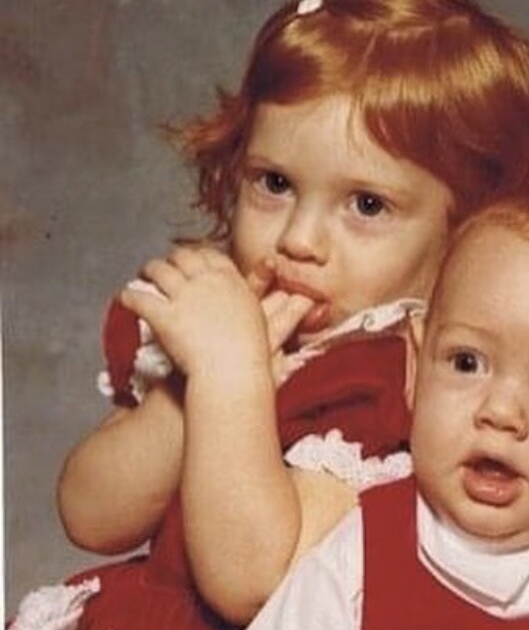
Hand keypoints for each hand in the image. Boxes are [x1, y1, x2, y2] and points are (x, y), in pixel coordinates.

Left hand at [121, 248, 310, 381]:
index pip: (212, 256)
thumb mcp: (271, 325)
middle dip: (172, 259)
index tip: (194, 259)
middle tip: (164, 264)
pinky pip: (139, 297)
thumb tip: (304, 301)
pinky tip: (124, 298)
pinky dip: (129, 296)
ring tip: (143, 276)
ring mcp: (184, 296)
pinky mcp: (163, 314)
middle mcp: (207, 281)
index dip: (200, 256)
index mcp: (232, 281)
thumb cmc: (253, 355)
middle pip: (183, 257)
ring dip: (148, 271)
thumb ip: (280, 310)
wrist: (233, 373)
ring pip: (158, 271)